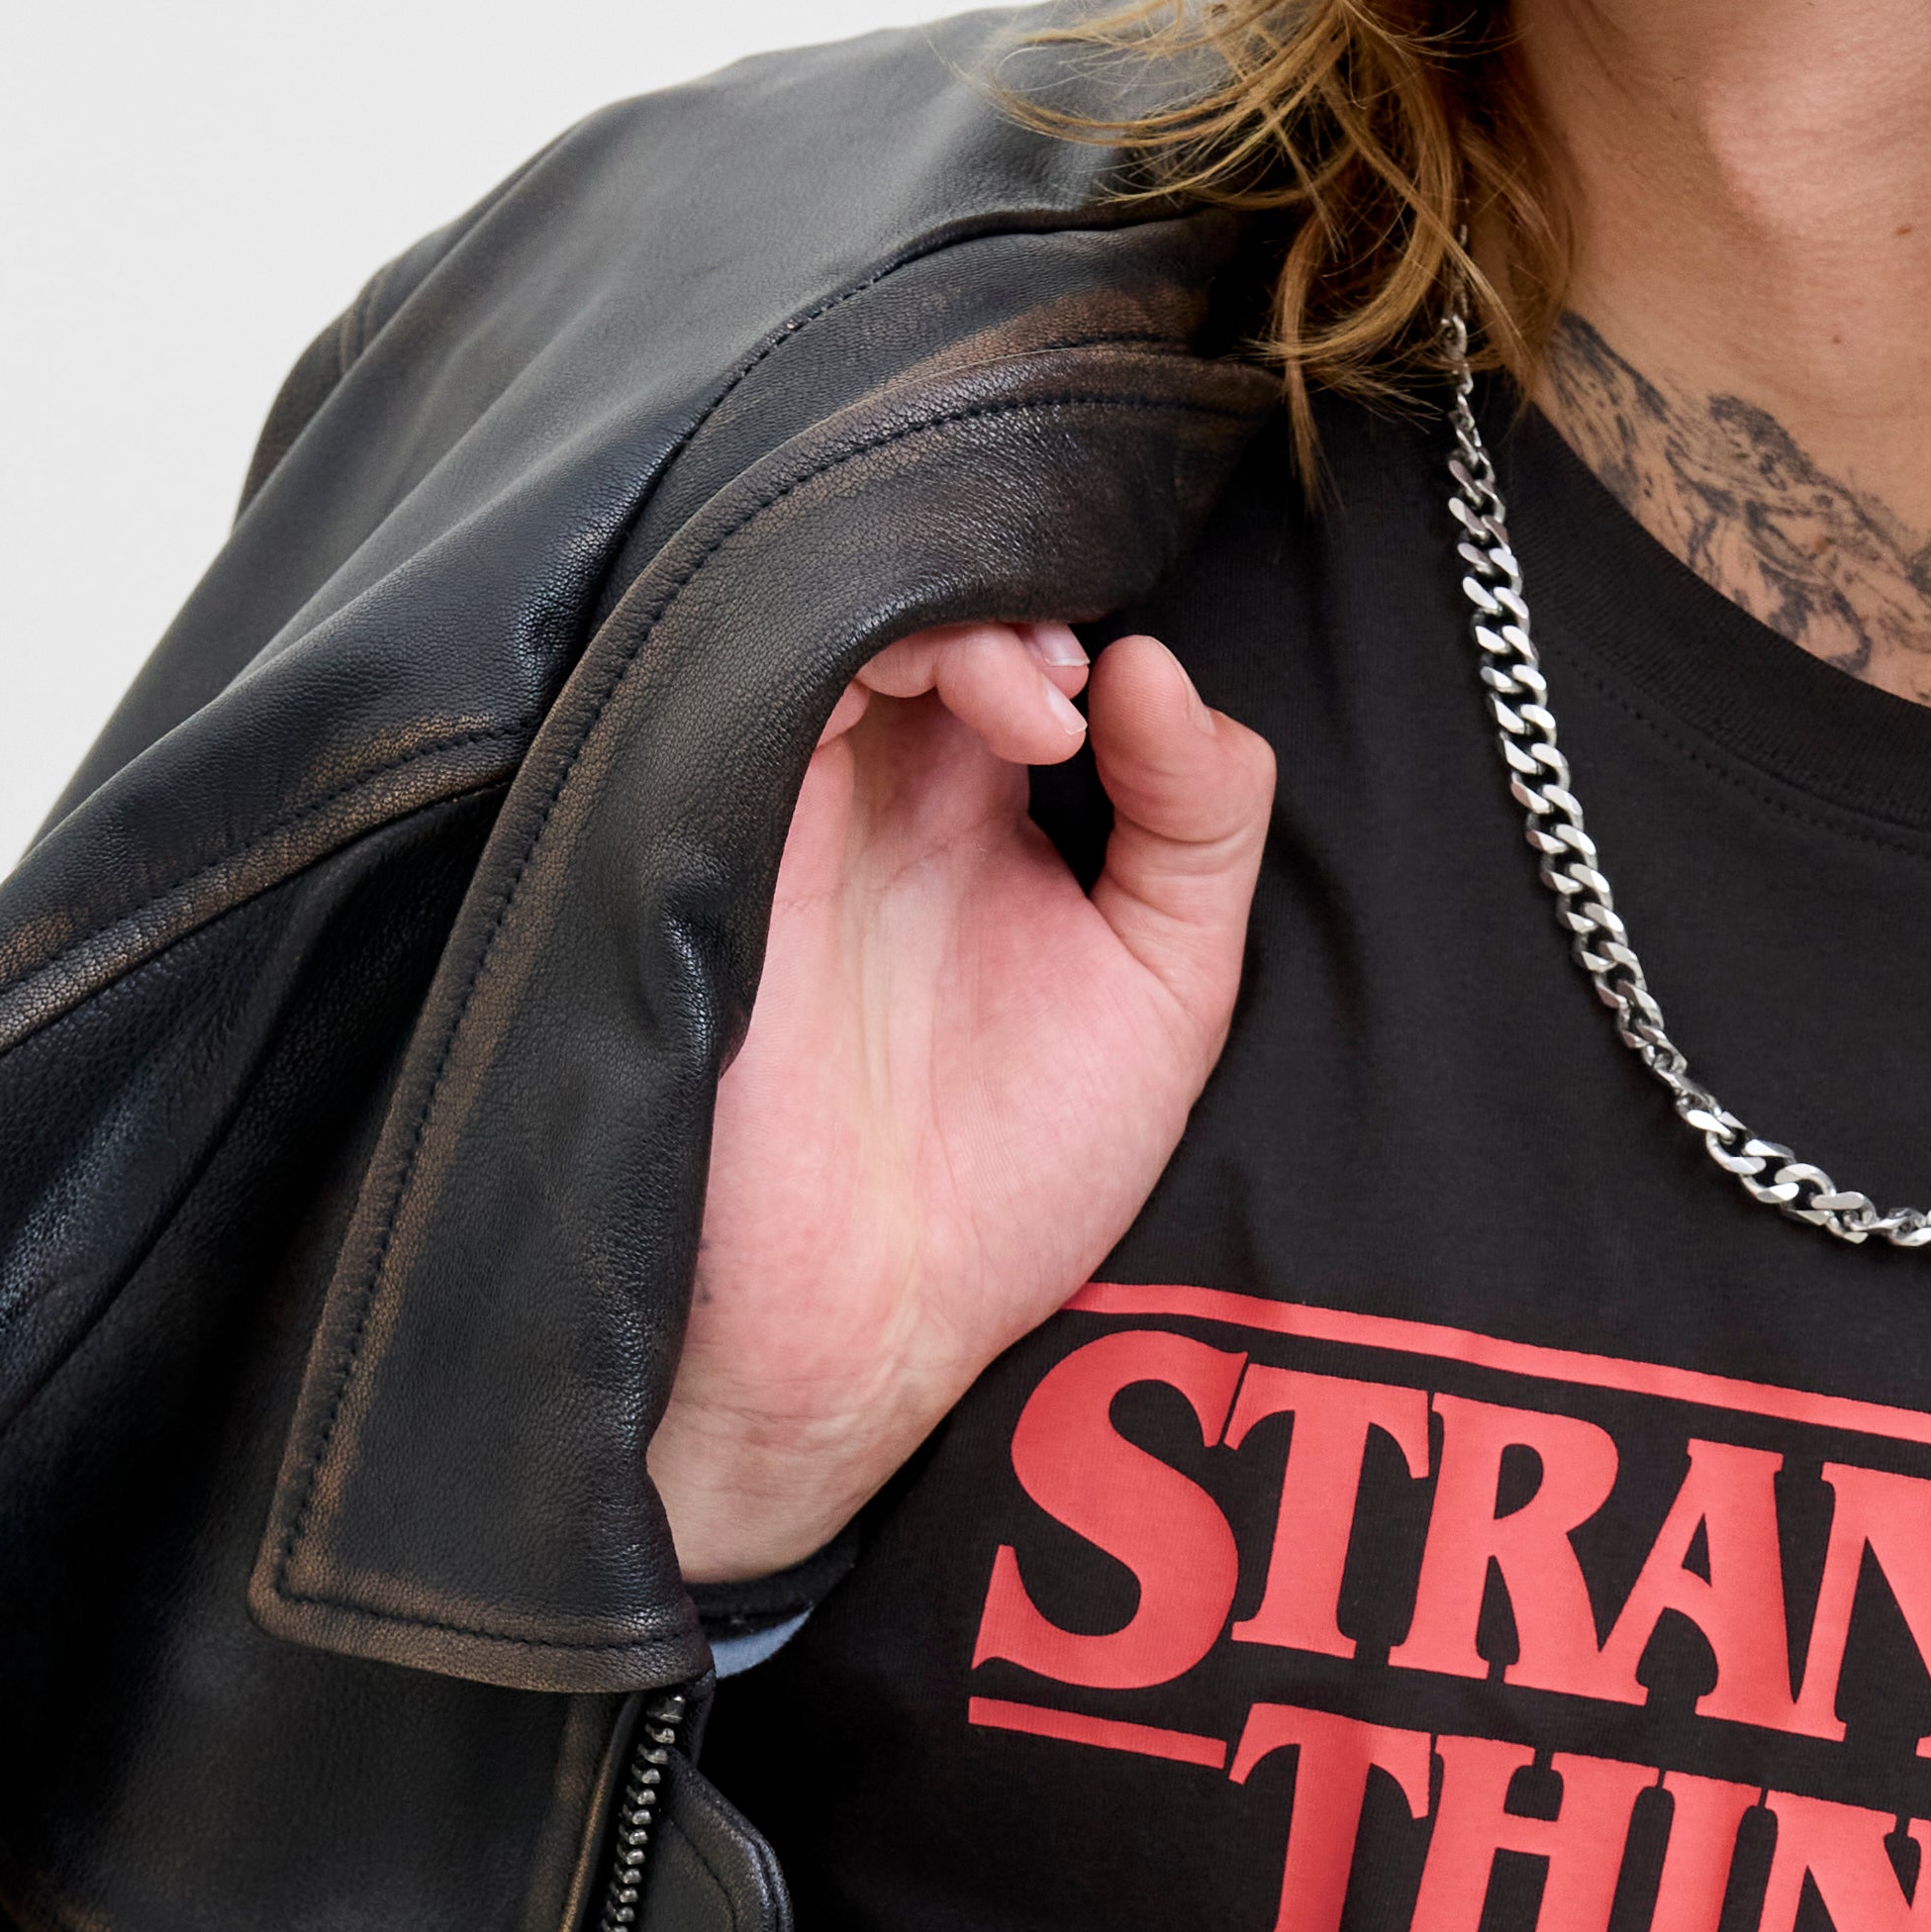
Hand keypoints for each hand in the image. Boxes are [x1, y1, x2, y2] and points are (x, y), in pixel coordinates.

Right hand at [647, 613, 1278, 1585]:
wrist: (856, 1333)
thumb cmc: (1003, 1187)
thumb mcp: (1166, 991)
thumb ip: (1199, 826)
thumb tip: (1157, 664)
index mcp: (968, 814)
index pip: (1020, 637)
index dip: (1087, 622)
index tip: (1144, 697)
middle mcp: (877, 790)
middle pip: (933, 598)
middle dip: (1026, 604)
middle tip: (1085, 688)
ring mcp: (799, 801)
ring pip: (852, 609)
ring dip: (971, 618)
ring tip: (1046, 711)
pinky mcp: (730, 825)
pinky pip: (777, 667)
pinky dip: (892, 643)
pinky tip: (992, 713)